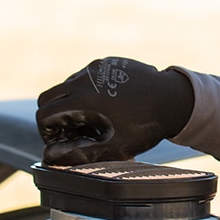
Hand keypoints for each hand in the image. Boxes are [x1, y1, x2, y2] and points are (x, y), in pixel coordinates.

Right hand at [36, 57, 193, 164]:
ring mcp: (96, 67)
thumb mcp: (114, 148)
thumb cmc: (146, 127)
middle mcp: (85, 77)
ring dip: (71, 105)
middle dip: (55, 118)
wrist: (175, 98)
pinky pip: (86, 77)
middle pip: (49, 97)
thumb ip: (78, 153)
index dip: (48, 133)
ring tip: (96, 125)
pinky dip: (87, 93)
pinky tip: (109, 109)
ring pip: (67, 86)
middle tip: (75, 135)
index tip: (62, 144)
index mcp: (83, 98)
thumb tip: (48, 157)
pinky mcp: (107, 62)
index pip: (44, 113)